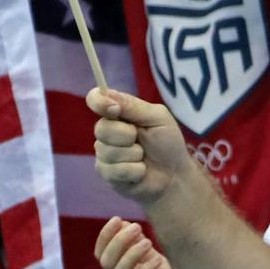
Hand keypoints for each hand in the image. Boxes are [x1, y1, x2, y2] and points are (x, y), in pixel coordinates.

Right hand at [88, 87, 197, 206]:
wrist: (174, 174)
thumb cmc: (167, 143)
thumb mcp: (157, 117)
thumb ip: (132, 106)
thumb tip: (105, 94)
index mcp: (118, 113)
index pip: (95, 99)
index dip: (99, 102)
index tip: (114, 109)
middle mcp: (107, 131)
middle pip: (101, 128)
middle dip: (127, 135)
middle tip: (142, 140)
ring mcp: (104, 153)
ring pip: (108, 151)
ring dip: (134, 155)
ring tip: (143, 157)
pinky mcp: (106, 173)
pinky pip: (114, 170)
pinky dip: (134, 171)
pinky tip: (140, 171)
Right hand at [94, 216, 210, 268]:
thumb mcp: (158, 262)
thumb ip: (143, 247)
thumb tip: (130, 225)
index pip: (102, 254)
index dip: (104, 236)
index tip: (117, 218)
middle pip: (105, 262)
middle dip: (116, 241)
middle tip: (136, 225)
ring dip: (130, 254)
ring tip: (147, 240)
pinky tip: (158, 260)